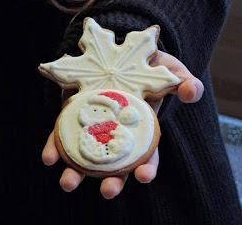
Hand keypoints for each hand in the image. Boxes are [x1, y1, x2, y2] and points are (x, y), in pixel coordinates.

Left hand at [42, 50, 203, 198]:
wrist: (120, 51)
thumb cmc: (150, 66)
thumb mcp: (170, 71)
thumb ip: (184, 82)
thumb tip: (192, 92)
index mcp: (141, 129)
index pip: (146, 156)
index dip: (147, 168)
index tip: (144, 176)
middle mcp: (117, 133)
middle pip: (115, 164)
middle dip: (112, 180)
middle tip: (108, 190)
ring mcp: (95, 126)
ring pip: (86, 156)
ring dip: (77, 172)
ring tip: (69, 182)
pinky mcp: (74, 115)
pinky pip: (62, 135)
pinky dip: (55, 147)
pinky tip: (49, 156)